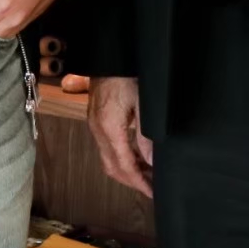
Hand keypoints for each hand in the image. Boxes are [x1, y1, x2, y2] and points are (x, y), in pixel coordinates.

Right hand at [88, 76, 153, 197]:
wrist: (109, 54)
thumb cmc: (127, 75)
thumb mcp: (143, 104)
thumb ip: (146, 136)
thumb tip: (152, 162)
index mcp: (109, 128)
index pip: (124, 166)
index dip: (139, 182)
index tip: (153, 193)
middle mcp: (98, 130)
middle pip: (112, 168)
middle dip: (132, 181)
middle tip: (152, 188)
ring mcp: (94, 125)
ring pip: (108, 159)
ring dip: (127, 170)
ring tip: (148, 174)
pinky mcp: (96, 119)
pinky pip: (106, 147)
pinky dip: (121, 157)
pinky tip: (136, 155)